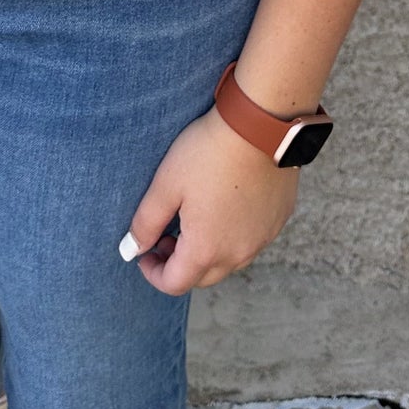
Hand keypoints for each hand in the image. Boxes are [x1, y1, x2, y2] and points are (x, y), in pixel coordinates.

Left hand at [121, 104, 298, 295]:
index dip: (153, 272)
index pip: (174, 284)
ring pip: (229, 261)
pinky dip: (233, 235)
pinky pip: (251, 240)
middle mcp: (238, 253)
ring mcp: (262, 238)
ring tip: (194, 218)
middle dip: (179, 264)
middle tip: (166, 235)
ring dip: (207, 251)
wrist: (260, 125)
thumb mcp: (166, 185)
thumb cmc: (208, 153)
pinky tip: (225, 205)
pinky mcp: (278, 220)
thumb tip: (131, 250)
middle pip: (202, 277)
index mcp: (206, 250)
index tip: (145, 252)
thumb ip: (145, 223)